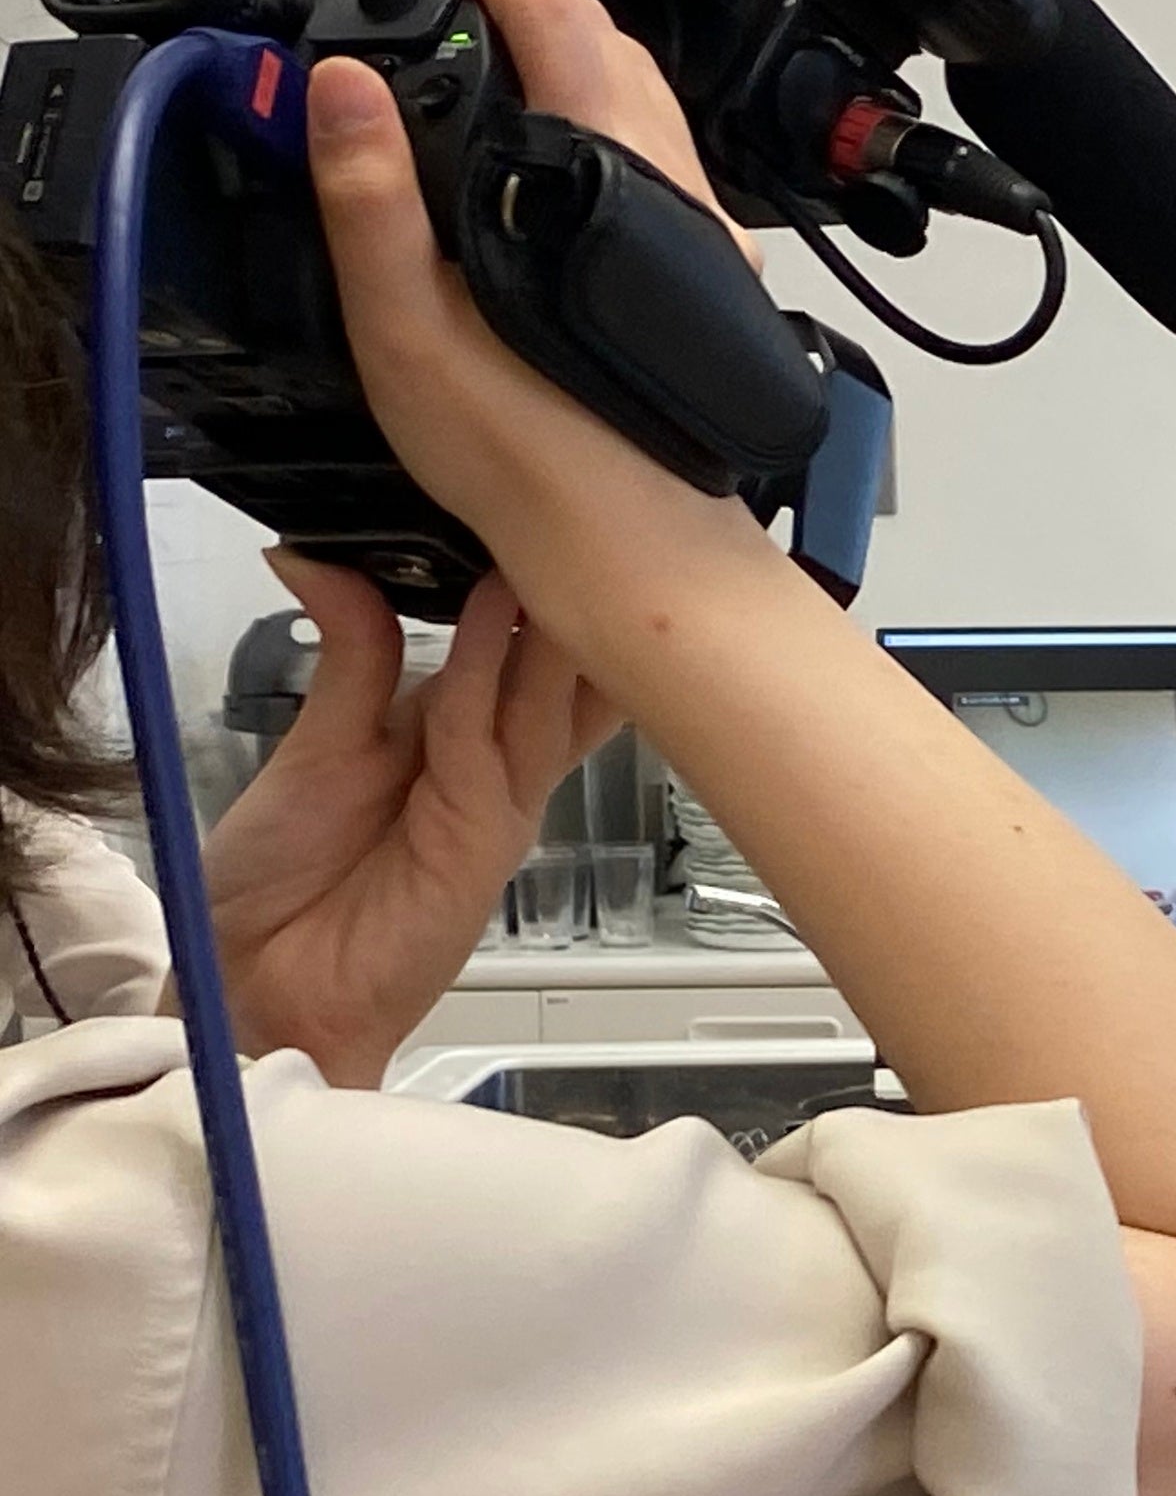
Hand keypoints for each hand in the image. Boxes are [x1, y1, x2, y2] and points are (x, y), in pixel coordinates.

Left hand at [201, 556, 615, 1087]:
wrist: (252, 990)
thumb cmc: (281, 886)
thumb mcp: (316, 742)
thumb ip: (346, 652)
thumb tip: (321, 554)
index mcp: (463, 741)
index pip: (537, 656)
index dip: (555, 591)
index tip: (565, 512)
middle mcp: (494, 772)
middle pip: (564, 674)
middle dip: (582, 596)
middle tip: (603, 506)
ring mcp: (495, 808)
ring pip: (546, 700)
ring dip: (554, 621)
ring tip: (559, 538)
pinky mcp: (478, 845)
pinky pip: (489, 747)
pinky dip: (493, 679)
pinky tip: (497, 613)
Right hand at [301, 0, 779, 603]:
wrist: (638, 552)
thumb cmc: (538, 464)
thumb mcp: (411, 329)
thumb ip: (372, 197)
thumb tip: (342, 84)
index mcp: (599, 180)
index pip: (554, 11)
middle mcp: (671, 191)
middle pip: (604, 38)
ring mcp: (699, 229)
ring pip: (639, 95)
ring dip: (561, 51)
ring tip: (473, 56)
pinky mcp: (702, 270)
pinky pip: (653, 155)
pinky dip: (592, 116)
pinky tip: (538, 157)